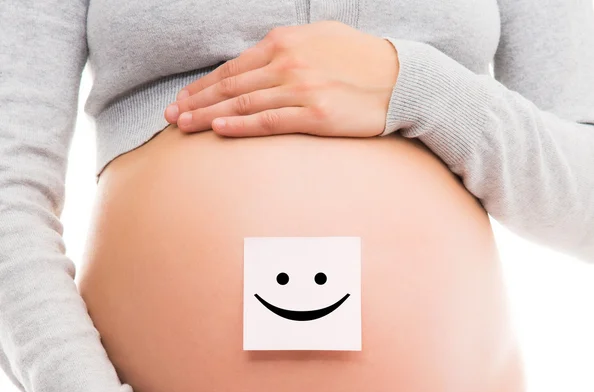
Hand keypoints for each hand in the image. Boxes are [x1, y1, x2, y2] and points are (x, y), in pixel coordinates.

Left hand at [163, 20, 399, 137]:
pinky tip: (219, 131)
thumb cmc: (362, 60)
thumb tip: (263, 58)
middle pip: (230, 85)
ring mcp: (300, 88)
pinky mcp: (314, 114)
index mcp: (285, 42)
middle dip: (196, 102)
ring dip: (209, 116)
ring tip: (184, 127)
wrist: (402, 79)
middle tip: (171, 117)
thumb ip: (289, 47)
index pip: (233, 67)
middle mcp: (287, 62)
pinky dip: (241, 125)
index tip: (183, 99)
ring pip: (243, 103)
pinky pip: (269, 121)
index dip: (204, 85)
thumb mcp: (322, 38)